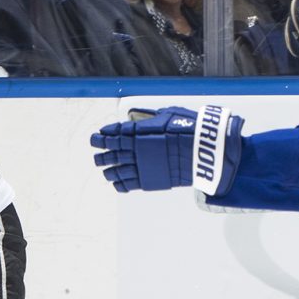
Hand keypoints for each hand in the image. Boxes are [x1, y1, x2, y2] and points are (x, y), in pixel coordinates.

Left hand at [90, 105, 242, 195]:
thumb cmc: (188, 128)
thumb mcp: (167, 114)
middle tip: (96, 153)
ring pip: (116, 170)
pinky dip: (119, 184)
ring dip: (108, 170)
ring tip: (105, 169)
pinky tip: (116, 183)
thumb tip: (142, 119)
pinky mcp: (148, 180)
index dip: (103, 136)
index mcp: (138, 132)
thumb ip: (150, 119)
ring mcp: (141, 166)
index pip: (113, 134)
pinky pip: (128, 184)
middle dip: (101, 153)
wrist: (201, 149)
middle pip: (111, 153)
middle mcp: (135, 149)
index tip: (97, 136)